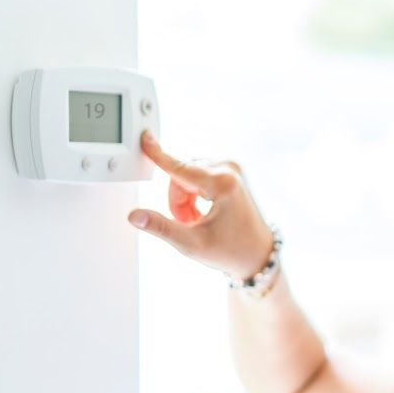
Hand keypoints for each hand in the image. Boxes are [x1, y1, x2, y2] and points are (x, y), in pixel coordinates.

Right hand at [129, 131, 275, 280]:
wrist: (258, 254)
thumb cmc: (232, 251)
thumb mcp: (192, 244)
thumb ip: (160, 227)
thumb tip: (135, 216)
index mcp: (223, 184)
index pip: (179, 168)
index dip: (158, 155)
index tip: (144, 138)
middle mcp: (229, 170)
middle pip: (180, 175)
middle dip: (177, 201)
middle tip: (191, 223)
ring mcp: (231, 169)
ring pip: (186, 176)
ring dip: (185, 199)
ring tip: (199, 221)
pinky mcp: (230, 171)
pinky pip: (196, 175)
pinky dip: (194, 195)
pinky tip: (204, 213)